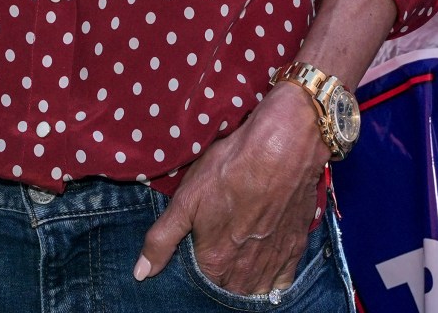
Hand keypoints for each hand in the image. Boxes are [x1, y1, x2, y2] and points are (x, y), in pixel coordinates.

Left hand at [136, 85, 324, 294]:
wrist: (283, 148)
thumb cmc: (230, 169)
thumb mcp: (186, 199)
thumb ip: (162, 240)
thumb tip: (141, 273)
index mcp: (215, 262)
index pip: (201, 287)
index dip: (198, 272)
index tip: (198, 255)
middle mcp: (245, 272)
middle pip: (229, 290)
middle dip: (221, 280)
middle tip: (218, 256)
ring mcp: (273, 262)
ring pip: (256, 290)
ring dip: (245, 283)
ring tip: (238, 265)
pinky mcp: (295, 248)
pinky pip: (283, 282)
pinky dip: (274, 282)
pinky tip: (266, 269)